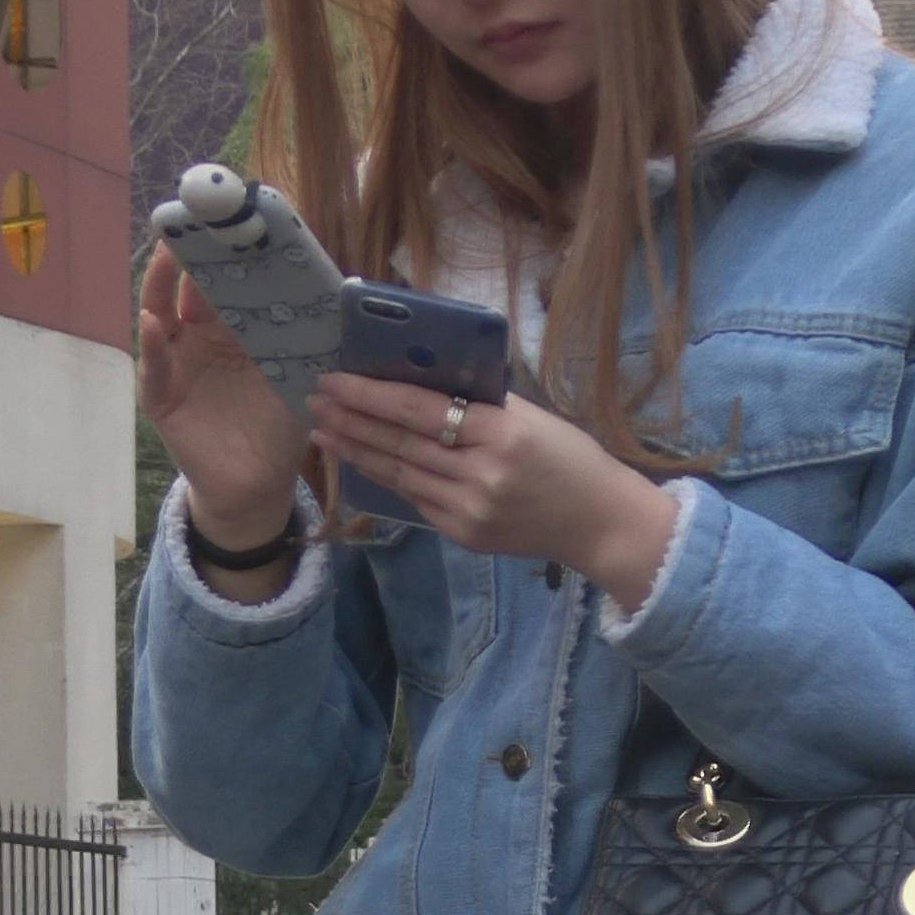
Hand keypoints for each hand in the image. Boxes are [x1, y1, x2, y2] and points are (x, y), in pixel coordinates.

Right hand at [136, 239, 307, 542]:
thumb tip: (340, 287)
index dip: (230, 247)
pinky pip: (154, 366)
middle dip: (191, 251)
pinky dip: (154, 345)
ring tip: (165, 252)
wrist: (259, 483)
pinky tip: (154, 322)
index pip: (227, 277)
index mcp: (234, 325)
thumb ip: (307, 334)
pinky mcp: (161, 395)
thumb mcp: (299, 372)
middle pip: (189, 284)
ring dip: (160, 282)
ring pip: (161, 313)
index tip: (236, 212)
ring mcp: (176, 362)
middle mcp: (200, 335)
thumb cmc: (279, 423)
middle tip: (197, 215)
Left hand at [305, 376, 675, 612]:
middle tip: (316, 400)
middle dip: (351, 420)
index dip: (372, 395)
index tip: (336, 380)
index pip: (421, 410)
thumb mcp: (530, 417)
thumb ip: (478, 402)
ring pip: (400, 474)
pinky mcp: (464, 534)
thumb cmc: (568, 458)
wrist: (598, 522)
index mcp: (502, 433)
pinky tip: (361, 460)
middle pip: (400, 443)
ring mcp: (470, 510)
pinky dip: (385, 477)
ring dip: (356, 450)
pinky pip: (415, 500)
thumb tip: (416, 380)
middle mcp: (482, 475)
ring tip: (325, 429)